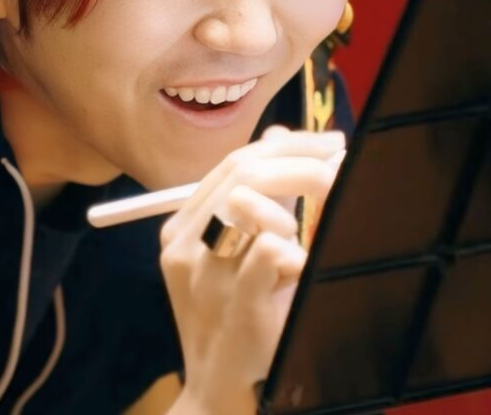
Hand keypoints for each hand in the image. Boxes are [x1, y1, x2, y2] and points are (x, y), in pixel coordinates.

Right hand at [159, 126, 345, 414]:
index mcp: (178, 229)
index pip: (232, 163)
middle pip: (241, 175)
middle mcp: (182, 247)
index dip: (285, 145)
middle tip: (342, 164)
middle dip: (301, 162)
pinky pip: (273, 251)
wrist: (218, 387)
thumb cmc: (233, 315)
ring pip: (247, 205)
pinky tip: (302, 266)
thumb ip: (249, 195)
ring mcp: (207, 277)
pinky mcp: (239, 306)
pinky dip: (297, 251)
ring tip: (306, 228)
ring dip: (292, 208)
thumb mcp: (231, 253)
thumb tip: (277, 134)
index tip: (329, 143)